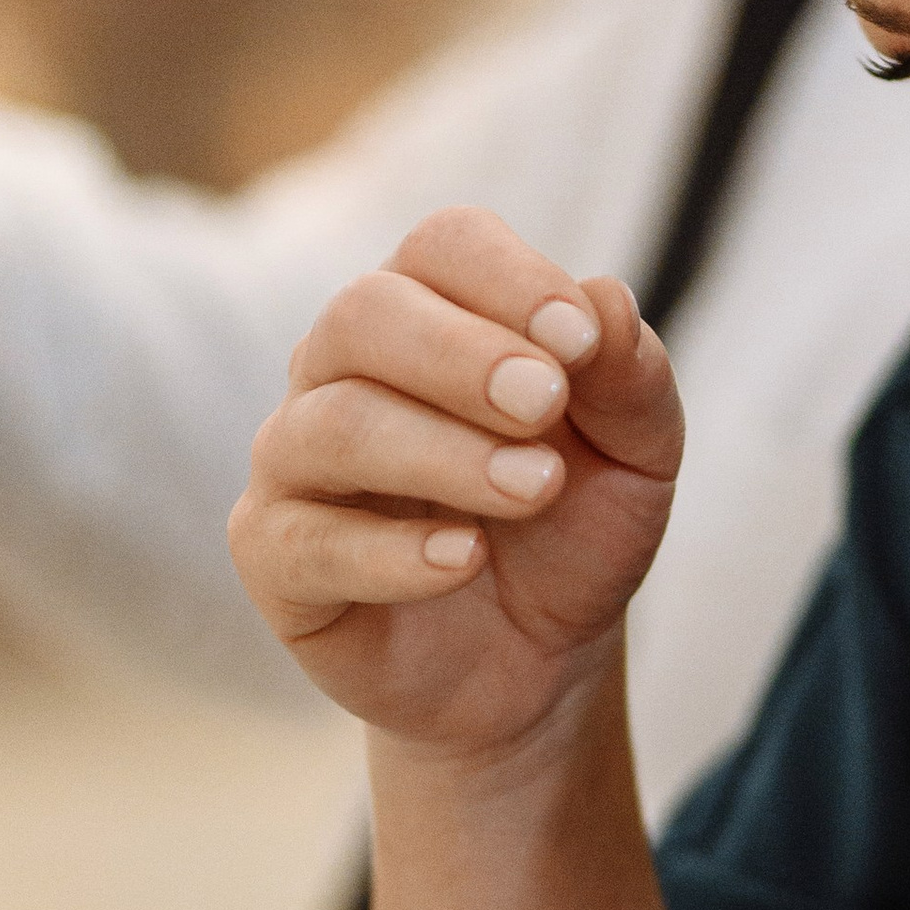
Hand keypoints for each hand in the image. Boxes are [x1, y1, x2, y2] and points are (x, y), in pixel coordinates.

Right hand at [230, 209, 681, 759]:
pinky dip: (392, 551)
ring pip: (333, 424)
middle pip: (365, 313)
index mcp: (431, 312)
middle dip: (463, 356)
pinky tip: (465, 559)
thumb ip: (630, 377)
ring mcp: (295, 459)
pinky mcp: (272, 555)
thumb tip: (605, 297)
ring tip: (533, 488)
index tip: (583, 342)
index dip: (512, 280)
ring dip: (443, 453)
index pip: (443, 246)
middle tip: (546, 406)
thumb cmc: (573, 531)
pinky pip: (303, 539)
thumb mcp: (637, 457)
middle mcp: (343, 368)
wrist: (540, 664)